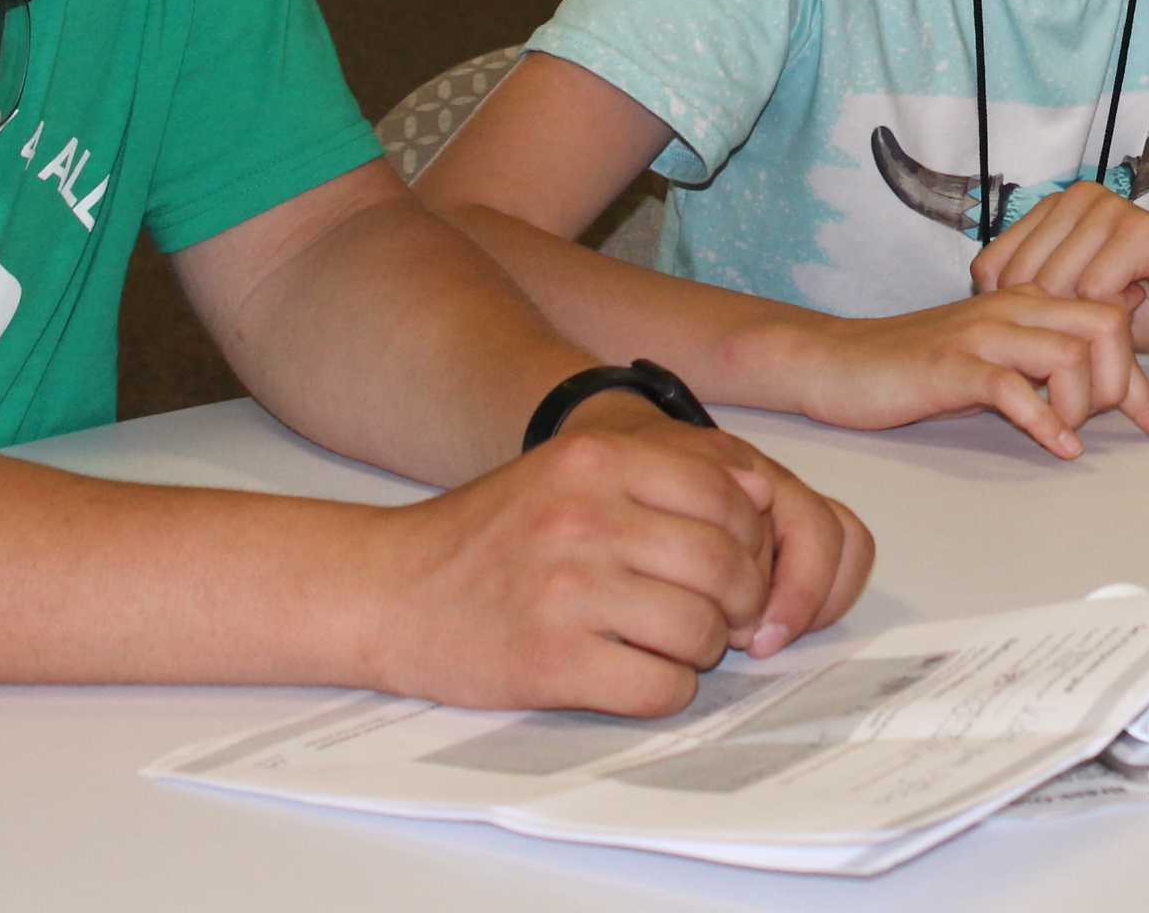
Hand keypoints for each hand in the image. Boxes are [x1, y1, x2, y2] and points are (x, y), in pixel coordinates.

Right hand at [353, 403, 866, 717]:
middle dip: (741, 601)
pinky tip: (635, 673)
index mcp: (596, 458)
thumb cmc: (489, 537)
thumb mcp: (570, 472)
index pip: (730, 494)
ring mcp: (567, 590)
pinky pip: (658, 686)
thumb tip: (760, 492)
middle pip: (726, 565)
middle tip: (723, 616)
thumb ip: (661, 475)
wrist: (388, 590)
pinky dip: (664, 689)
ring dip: (702, 649)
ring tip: (671, 644)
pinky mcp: (550, 661)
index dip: (753, 538)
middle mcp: (585, 516)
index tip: (738, 563)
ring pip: (701, 630)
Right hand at [793, 288, 1148, 459]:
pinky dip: (1045, 422)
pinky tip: (1055, 446)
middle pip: (1109, 324)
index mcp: (1029, 302)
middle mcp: (1014, 307)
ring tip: (1071, 436)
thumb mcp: (993, 361)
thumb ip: (1045, 361)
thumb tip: (1106, 376)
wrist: (839, 363)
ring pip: (1071, 352)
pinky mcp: (953, 365)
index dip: (1145, 381)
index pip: (1112, 320)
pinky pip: (1015, 387)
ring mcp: (984, 333)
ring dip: (1085, 404)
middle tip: (1101, 425)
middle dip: (1124, 383)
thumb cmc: (917, 368)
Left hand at [972, 183, 1148, 353]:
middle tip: (1091, 342)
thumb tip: (966, 328)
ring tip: (1117, 327)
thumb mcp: (1076, 309)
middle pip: (1019, 283)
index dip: (1013, 319)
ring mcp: (1108, 207)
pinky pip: (1094, 289)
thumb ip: (1030, 305)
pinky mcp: (1139, 227)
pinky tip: (1140, 309)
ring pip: (1054, 288)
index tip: (1054, 337)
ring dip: (1081, 329)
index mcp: (1053, 208)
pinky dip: (1110, 320)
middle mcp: (1075, 197)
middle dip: (1049, 330)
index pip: (988, 271)